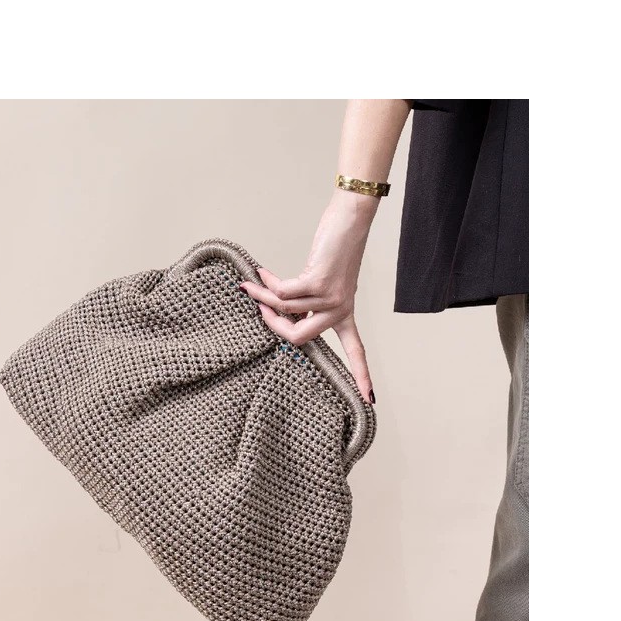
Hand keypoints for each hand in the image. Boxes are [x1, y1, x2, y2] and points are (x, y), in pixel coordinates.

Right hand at [239, 189, 377, 404]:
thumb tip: (273, 312)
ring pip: (284, 310)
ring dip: (261, 297)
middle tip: (258, 308)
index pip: (355, 351)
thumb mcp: (322, 282)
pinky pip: (281, 293)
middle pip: (299, 338)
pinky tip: (260, 273)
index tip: (370, 401)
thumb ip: (305, 302)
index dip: (361, 377)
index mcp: (345, 313)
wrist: (349, 220)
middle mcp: (340, 309)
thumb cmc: (335, 248)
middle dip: (272, 325)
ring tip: (250, 284)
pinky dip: (265, 284)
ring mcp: (330, 297)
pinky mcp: (317, 282)